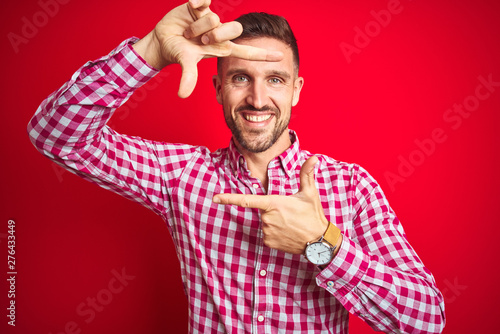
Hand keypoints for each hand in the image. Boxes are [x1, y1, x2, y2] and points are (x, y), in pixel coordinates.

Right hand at [133, 0, 282, 97]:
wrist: (163, 39)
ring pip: (213, 18)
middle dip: (215, 35)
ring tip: (188, 32)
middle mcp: (221, 32)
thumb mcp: (185, 62)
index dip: (263, 54)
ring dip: (196, 28)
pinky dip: (196, 2)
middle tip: (201, 41)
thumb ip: (188, 77)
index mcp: (223, 47)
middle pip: (235, 29)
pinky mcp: (202, 5)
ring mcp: (212, 18)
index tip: (281, 55)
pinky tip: (191, 7)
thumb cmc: (179, 52)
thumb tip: (182, 95)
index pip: (247, 52)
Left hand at [213, 156, 330, 253]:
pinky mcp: (268, 242)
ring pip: (265, 222)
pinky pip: (267, 234)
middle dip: (274, 210)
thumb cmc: (313, 215)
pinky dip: (275, 232)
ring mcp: (266, 232)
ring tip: (291, 224)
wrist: (319, 242)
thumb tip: (313, 157)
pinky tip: (288, 233)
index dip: (229, 198)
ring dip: (275, 221)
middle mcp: (267, 218)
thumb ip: (306, 174)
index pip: (246, 200)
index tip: (215, 198)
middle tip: (291, 214)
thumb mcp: (310, 193)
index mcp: (273, 203)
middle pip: (263, 210)